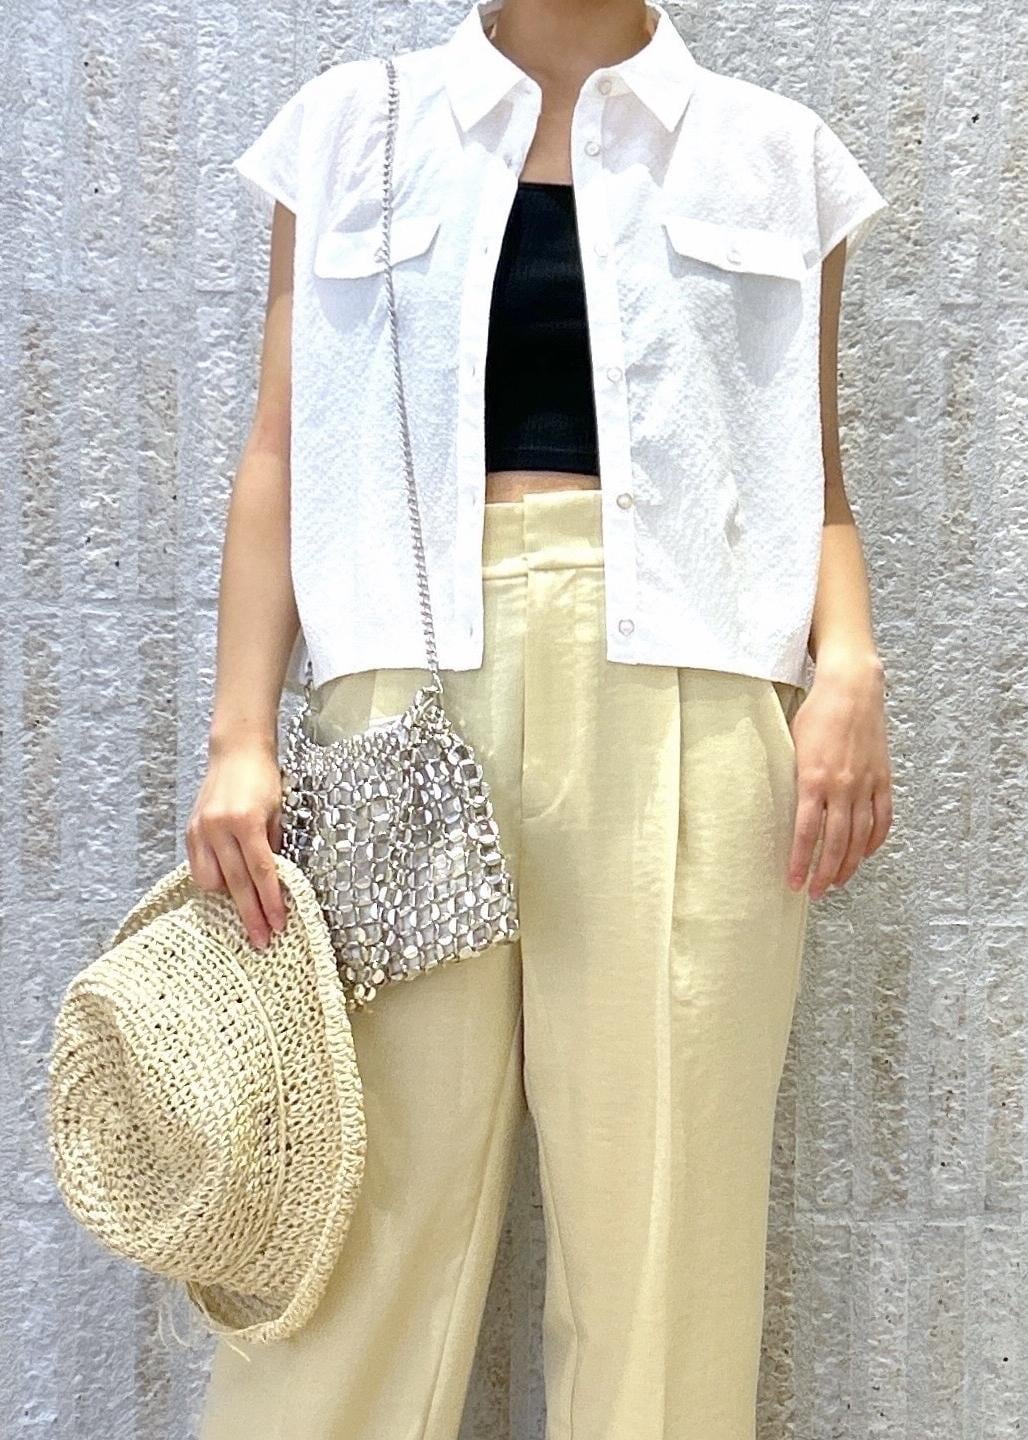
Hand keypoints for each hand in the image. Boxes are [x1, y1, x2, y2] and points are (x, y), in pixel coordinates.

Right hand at [186, 739, 286, 947]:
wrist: (237, 752)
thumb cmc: (263, 779)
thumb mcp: (277, 812)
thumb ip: (273, 847)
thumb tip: (273, 883)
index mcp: (246, 822)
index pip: (261, 873)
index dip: (270, 902)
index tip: (279, 924)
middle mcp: (219, 828)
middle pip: (237, 884)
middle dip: (251, 914)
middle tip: (262, 939)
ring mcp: (201, 830)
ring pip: (211, 881)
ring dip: (229, 898)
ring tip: (246, 908)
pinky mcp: (190, 831)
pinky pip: (198, 868)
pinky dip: (212, 881)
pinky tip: (225, 888)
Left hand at [787, 651, 893, 898]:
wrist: (852, 688)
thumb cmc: (816, 712)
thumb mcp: (791, 744)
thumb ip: (792, 779)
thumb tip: (784, 807)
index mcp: (813, 779)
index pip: (805, 834)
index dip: (799, 862)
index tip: (793, 883)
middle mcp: (842, 787)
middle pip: (835, 843)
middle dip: (824, 873)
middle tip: (814, 892)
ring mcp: (866, 784)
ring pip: (860, 837)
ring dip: (848, 864)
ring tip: (837, 882)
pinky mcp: (883, 779)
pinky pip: (882, 819)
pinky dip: (875, 841)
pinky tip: (865, 854)